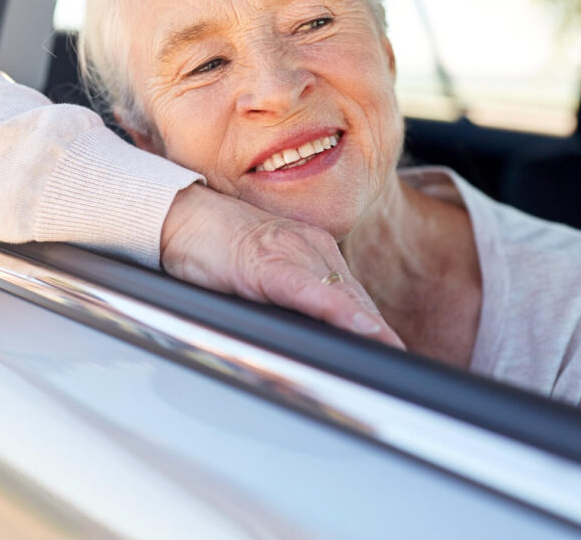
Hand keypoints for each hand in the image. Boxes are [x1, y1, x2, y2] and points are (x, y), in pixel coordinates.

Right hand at [159, 183, 404, 348]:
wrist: (179, 217)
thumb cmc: (214, 249)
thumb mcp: (262, 275)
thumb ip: (288, 298)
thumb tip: (309, 336)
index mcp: (311, 250)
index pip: (351, 293)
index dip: (373, 326)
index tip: (394, 352)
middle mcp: (310, 247)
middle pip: (355, 297)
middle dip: (378, 333)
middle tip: (401, 362)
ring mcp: (291, 252)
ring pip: (341, 294)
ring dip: (368, 328)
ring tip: (391, 354)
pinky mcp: (268, 264)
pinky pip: (310, 290)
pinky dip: (337, 310)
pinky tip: (358, 327)